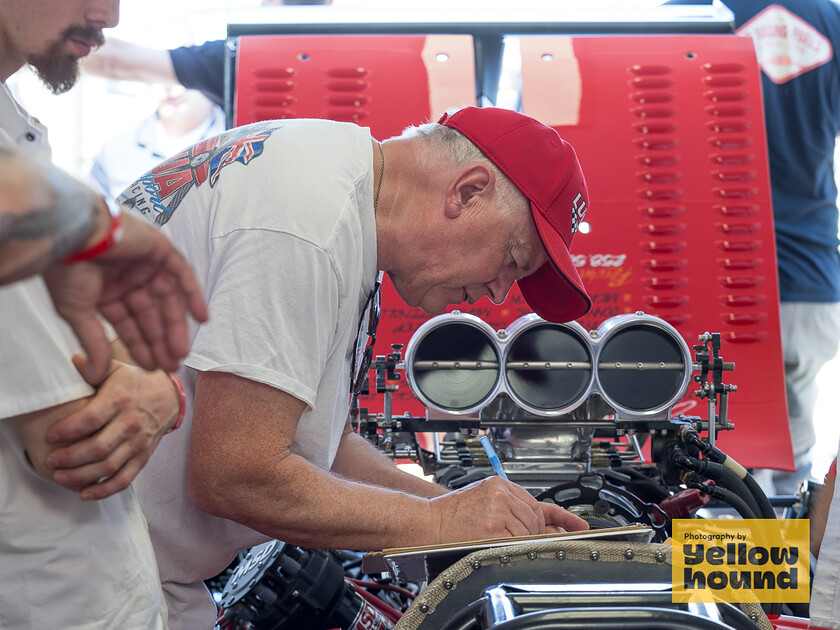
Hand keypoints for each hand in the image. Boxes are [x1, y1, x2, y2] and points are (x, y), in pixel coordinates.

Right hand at [43, 210, 208, 382]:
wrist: (72, 235)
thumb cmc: (67, 270)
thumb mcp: (78, 312)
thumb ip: (94, 342)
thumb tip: (96, 375)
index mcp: (106, 290)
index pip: (130, 323)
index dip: (142, 345)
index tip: (153, 367)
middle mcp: (127, 277)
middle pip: (151, 314)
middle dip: (161, 340)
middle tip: (171, 365)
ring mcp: (144, 263)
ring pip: (167, 298)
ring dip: (176, 325)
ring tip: (182, 352)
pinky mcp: (159, 248)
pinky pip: (182, 273)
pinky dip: (193, 294)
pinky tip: (202, 318)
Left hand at [44, 355, 179, 500]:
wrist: (168, 396)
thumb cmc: (135, 382)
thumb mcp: (116, 368)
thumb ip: (94, 366)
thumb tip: (73, 361)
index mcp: (122, 399)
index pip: (92, 419)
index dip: (69, 430)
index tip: (51, 436)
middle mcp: (132, 422)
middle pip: (98, 448)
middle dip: (70, 458)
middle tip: (51, 460)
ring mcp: (139, 442)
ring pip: (109, 466)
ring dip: (81, 476)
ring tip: (60, 476)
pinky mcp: (143, 457)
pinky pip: (124, 479)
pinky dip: (104, 490)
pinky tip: (84, 493)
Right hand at [429, 476, 587, 543]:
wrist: (427, 521)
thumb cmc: (451, 514)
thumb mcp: (482, 498)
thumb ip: (510, 506)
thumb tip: (543, 525)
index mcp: (499, 484)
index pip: (538, 501)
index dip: (560, 517)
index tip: (578, 525)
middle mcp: (500, 493)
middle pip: (536, 517)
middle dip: (534, 533)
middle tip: (518, 539)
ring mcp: (497, 509)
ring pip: (528, 531)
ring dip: (521, 541)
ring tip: (498, 540)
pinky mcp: (491, 527)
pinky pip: (516, 542)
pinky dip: (511, 547)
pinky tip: (497, 544)